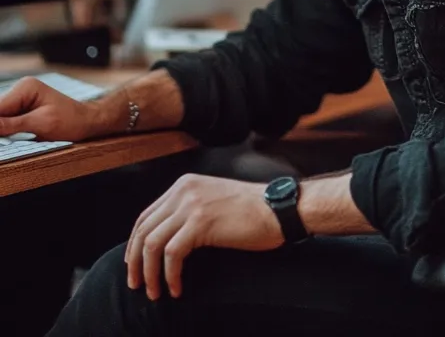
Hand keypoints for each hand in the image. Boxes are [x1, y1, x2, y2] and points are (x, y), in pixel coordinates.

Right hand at [0, 76, 96, 140]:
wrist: (86, 121)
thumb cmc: (70, 121)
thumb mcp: (40, 124)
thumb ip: (10, 124)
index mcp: (25, 87)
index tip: (1, 135)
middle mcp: (21, 89)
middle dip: (0, 128)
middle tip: (13, 137)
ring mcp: (21, 99)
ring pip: (0, 117)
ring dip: (3, 131)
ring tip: (24, 135)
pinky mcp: (22, 109)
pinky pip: (7, 121)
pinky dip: (7, 131)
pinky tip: (15, 137)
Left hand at [125, 173, 283, 299]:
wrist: (278, 208)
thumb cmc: (252, 210)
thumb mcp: (212, 202)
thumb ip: (189, 212)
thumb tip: (167, 240)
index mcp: (184, 185)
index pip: (146, 215)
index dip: (134, 243)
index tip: (134, 265)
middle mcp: (183, 190)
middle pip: (143, 229)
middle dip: (135, 261)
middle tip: (137, 284)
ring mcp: (192, 204)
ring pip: (152, 243)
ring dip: (150, 273)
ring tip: (155, 292)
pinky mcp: (202, 222)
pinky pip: (172, 254)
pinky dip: (169, 275)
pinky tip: (176, 288)